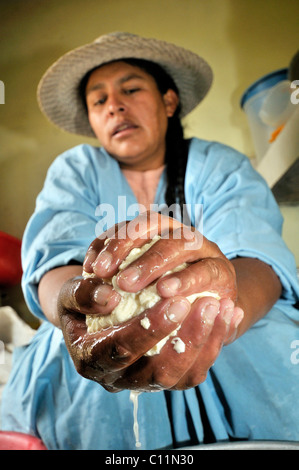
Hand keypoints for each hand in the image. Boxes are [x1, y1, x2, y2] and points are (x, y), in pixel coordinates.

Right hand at [58, 211, 243, 390]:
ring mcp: (145, 381)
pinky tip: (230, 313)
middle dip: (186, 339)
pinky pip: (197, 369)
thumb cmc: (83, 302)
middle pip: (157, 373)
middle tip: (207, 303)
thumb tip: (109, 297)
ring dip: (207, 343)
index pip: (121, 351)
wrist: (96, 316)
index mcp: (91, 360)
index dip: (149, 328)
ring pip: (182, 376)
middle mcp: (119, 379)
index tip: (175, 300)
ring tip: (223, 306)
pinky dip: (216, 343)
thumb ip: (81, 294)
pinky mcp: (167, 376)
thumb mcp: (69, 293)